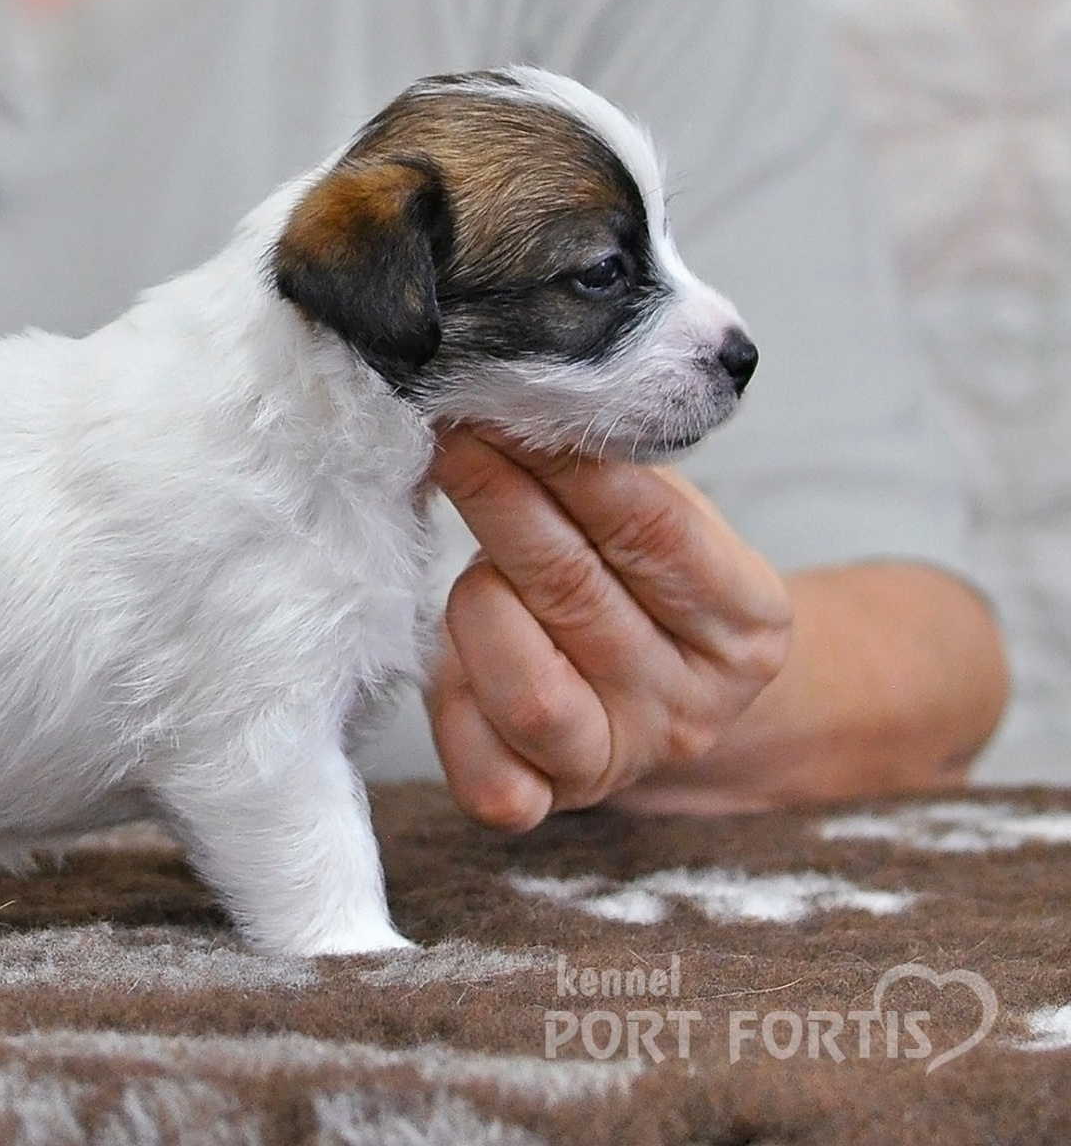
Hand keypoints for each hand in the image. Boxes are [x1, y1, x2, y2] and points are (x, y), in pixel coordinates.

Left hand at [425, 428, 792, 830]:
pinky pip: (490, 779)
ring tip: (472, 563)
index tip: (504, 398)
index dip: (567, 459)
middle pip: (575, 593)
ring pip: (526, 690)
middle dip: (499, 502)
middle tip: (451, 435)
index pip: (651, 527)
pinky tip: (450, 655)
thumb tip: (524, 393)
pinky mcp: (547, 803)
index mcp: (747, 626)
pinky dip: (456, 711)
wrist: (665, 699)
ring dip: (477, 605)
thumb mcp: (666, 519)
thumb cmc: (646, 584)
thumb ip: (619, 468)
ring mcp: (620, 762)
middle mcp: (691, 706)